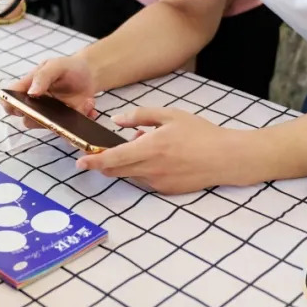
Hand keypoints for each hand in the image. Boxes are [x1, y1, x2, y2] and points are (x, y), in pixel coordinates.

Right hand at [1, 54, 97, 128]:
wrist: (89, 75)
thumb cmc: (67, 68)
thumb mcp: (55, 65)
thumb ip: (43, 76)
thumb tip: (31, 92)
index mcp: (27, 89)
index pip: (9, 99)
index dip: (8, 105)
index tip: (18, 107)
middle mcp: (36, 106)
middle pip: (28, 120)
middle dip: (44, 117)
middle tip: (60, 108)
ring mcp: (50, 117)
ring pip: (51, 127)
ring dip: (68, 119)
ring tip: (85, 102)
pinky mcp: (66, 124)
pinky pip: (69, 131)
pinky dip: (82, 119)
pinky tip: (90, 106)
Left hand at [75, 107, 255, 193]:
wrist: (226, 158)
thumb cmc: (200, 133)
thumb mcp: (170, 115)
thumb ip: (140, 116)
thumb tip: (117, 120)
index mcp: (150, 147)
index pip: (113, 158)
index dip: (93, 161)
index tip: (79, 162)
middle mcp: (151, 168)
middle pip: (116, 171)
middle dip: (103, 164)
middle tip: (98, 153)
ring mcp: (159, 182)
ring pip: (130, 175)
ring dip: (126, 164)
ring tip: (142, 146)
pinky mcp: (166, 191)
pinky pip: (145, 181)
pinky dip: (142, 170)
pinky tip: (157, 157)